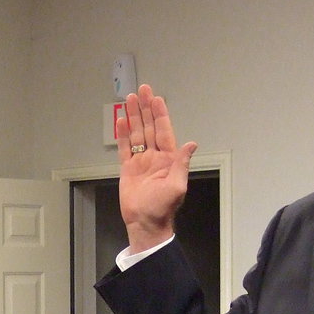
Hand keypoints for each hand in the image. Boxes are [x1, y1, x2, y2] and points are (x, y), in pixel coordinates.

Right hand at [116, 83, 198, 252]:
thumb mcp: (177, 186)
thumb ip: (181, 163)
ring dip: (134, 116)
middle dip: (146, 108)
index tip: (156, 99)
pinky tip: (121, 120)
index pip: (164, 131)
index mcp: (168, 159)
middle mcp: (155, 157)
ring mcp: (141, 161)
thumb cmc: (163, 208)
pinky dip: (123, 134)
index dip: (160, 114)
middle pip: (149, 127)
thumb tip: (191, 144)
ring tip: (130, 99)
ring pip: (137, 133)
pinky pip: (124, 148)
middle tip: (142, 90)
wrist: (145, 223)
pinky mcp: (128, 168)